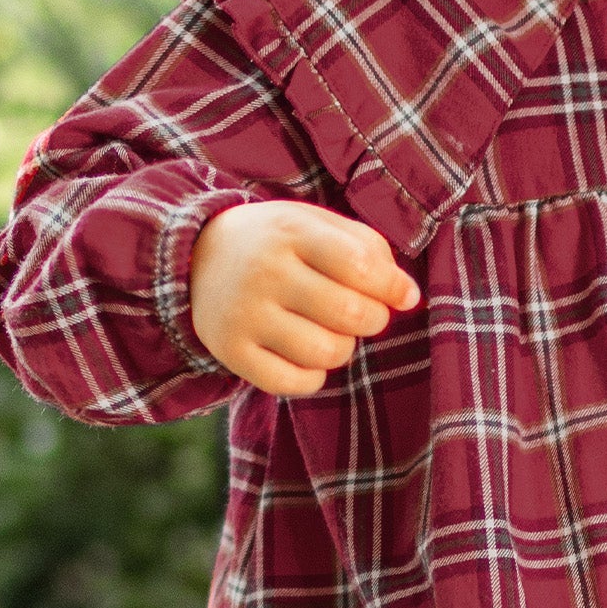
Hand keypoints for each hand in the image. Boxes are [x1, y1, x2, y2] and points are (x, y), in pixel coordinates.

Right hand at [190, 200, 421, 397]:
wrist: (197, 256)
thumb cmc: (278, 243)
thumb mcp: (318, 225)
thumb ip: (369, 249)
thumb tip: (409, 297)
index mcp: (292, 232)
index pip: (361, 266)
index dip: (393, 288)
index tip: (403, 296)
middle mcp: (265, 272)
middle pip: (351, 315)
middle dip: (373, 320)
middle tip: (364, 313)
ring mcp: (245, 314)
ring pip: (327, 353)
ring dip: (343, 348)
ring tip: (329, 331)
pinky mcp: (231, 351)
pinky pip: (295, 382)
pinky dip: (313, 375)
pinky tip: (306, 354)